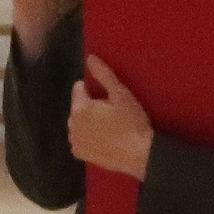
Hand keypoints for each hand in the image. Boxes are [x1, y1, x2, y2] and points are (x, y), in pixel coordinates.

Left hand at [66, 55, 154, 177]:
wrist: (141, 154)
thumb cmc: (132, 122)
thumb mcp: (121, 95)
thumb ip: (104, 75)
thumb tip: (89, 58)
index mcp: (80, 108)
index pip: (78, 89)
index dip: (94, 90)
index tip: (109, 98)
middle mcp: (72, 125)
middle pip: (77, 107)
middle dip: (89, 106)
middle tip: (111, 113)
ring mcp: (75, 142)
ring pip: (78, 123)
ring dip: (87, 122)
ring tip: (109, 127)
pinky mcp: (81, 154)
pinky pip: (80, 139)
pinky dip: (88, 138)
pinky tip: (104, 139)